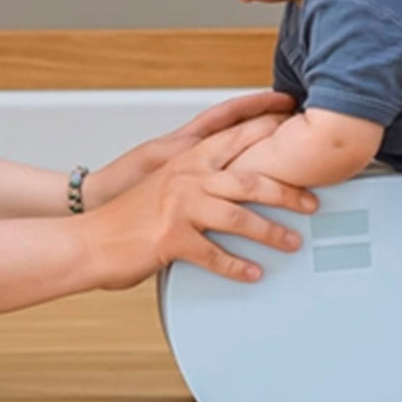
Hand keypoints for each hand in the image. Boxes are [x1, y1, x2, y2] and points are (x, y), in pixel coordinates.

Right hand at [76, 112, 314, 290]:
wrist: (90, 241)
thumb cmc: (130, 216)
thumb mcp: (166, 182)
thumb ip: (200, 174)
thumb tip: (238, 178)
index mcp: (188, 157)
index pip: (239, 136)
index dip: (272, 130)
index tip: (299, 128)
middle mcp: (187, 176)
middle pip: (251, 178)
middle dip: (288, 190)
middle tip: (312, 201)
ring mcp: (179, 207)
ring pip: (239, 217)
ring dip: (271, 232)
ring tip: (292, 242)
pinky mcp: (171, 239)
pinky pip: (215, 255)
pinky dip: (238, 266)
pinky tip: (254, 273)